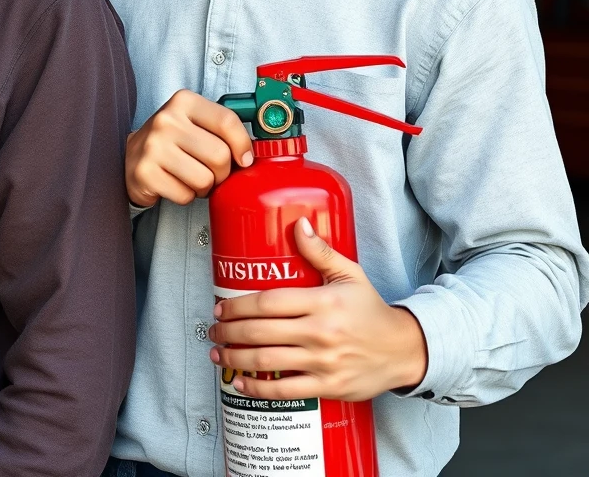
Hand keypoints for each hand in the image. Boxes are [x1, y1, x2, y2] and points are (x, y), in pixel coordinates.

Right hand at [125, 90, 251, 207]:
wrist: (132, 156)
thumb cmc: (173, 141)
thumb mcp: (195, 122)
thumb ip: (222, 129)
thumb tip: (252, 154)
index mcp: (184, 101)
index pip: (227, 121)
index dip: (243, 145)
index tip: (244, 159)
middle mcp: (166, 120)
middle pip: (220, 155)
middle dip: (222, 172)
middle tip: (212, 172)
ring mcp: (153, 146)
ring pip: (204, 179)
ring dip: (204, 187)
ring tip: (192, 178)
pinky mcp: (145, 172)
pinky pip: (185, 195)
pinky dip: (186, 196)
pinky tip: (176, 184)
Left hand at [208, 217, 427, 400]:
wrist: (403, 350)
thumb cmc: (371, 310)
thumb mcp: (350, 274)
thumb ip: (320, 251)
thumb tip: (298, 223)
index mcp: (322, 302)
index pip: (269, 302)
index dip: (239, 305)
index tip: (221, 306)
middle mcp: (320, 333)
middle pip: (261, 332)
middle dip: (229, 331)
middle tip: (213, 328)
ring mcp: (323, 363)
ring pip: (267, 362)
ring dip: (235, 358)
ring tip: (218, 353)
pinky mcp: (327, 387)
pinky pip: (285, 391)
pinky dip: (258, 389)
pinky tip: (240, 383)